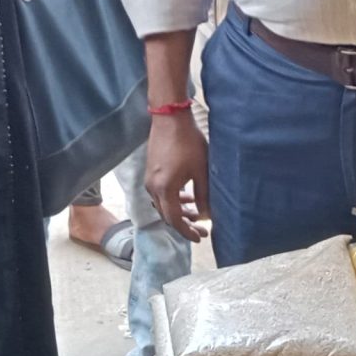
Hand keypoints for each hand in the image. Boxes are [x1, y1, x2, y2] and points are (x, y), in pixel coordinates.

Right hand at [145, 108, 210, 242]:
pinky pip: (160, 194)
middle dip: (184, 224)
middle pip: (167, 215)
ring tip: (196, 212)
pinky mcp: (150, 172)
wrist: (170, 118)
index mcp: (165, 189)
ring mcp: (149, 180)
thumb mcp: (201, 171)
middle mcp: (153, 187)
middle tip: (202, 229)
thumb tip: (207, 216)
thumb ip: (204, 196)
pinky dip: (173, 199)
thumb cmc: (188, 142)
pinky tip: (186, 194)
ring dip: (179, 211)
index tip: (200, 237)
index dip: (187, 232)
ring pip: (163, 205)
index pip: (175, 220)